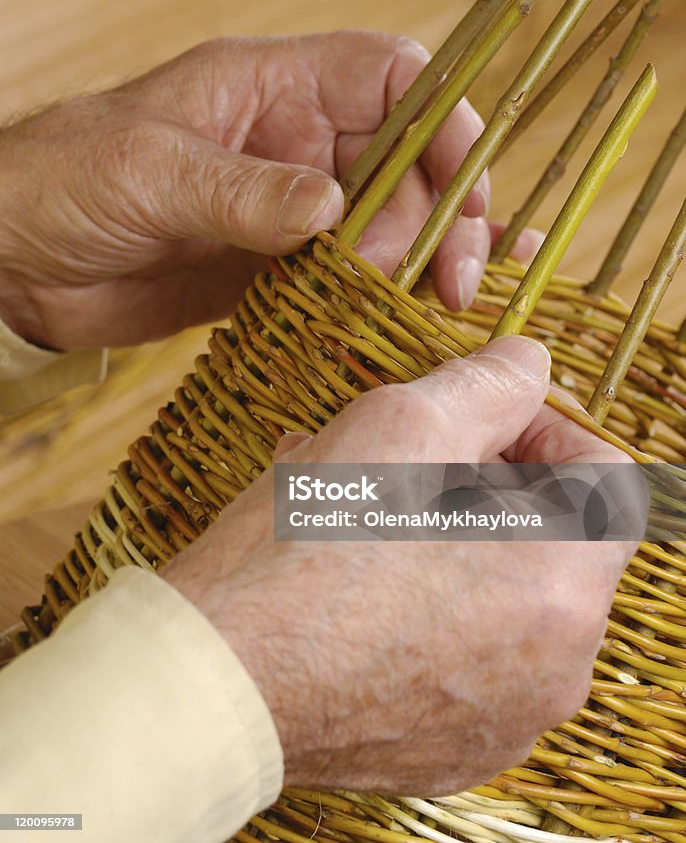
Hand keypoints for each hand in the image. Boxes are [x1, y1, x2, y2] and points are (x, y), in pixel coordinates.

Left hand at [0, 32, 536, 350]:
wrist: (12, 260)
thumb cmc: (60, 180)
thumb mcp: (151, 171)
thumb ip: (244, 191)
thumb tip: (334, 209)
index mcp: (271, 89)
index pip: (390, 79)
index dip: (443, 120)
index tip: (466, 184)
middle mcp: (294, 145)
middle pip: (408, 163)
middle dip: (441, 215)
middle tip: (448, 277)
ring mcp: (288, 212)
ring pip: (387, 228)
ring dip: (418, 265)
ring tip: (428, 307)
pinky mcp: (273, 271)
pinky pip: (346, 281)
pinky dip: (380, 300)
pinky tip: (404, 324)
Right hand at [164, 337, 644, 795]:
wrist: (216, 679)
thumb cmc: (307, 549)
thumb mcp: (403, 423)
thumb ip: (489, 382)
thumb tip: (529, 363)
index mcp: (563, 582)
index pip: (607, 479)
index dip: (548, 431)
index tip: (485, 425)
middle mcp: (557, 664)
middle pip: (554, 540)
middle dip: (492, 484)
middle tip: (412, 461)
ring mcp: (509, 715)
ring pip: (506, 597)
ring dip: (453, 541)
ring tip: (369, 509)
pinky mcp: (457, 748)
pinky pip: (469, 658)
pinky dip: (433, 608)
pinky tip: (361, 575)